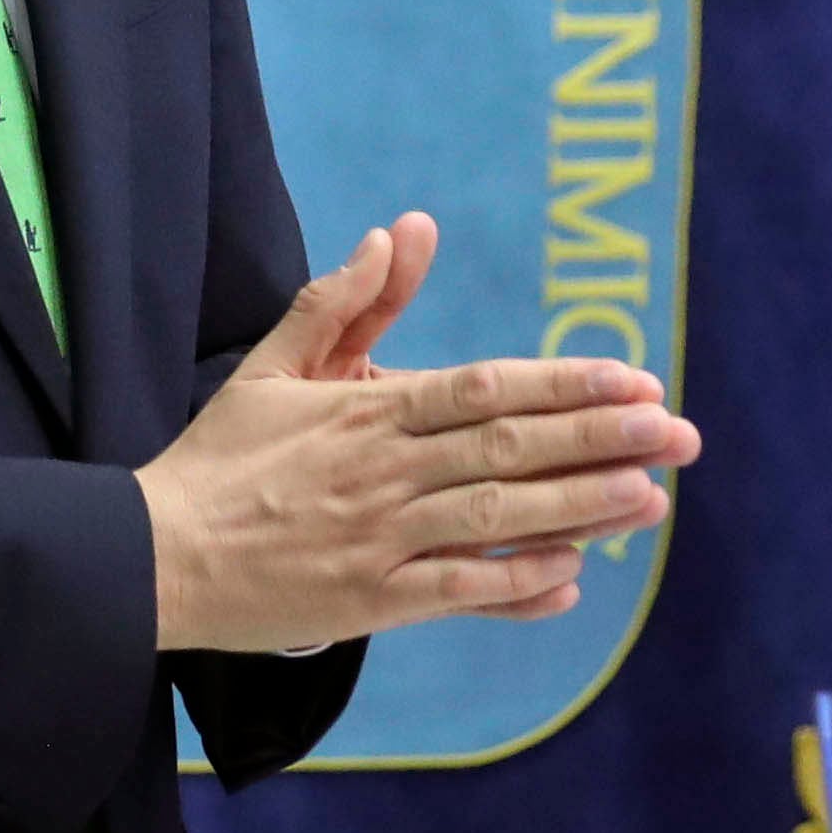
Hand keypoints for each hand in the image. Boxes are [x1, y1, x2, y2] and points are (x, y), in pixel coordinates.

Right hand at [134, 215, 701, 655]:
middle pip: (509, 450)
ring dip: (582, 509)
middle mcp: (384, 472)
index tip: (631, 378)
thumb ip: (341, 300)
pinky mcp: (370, 602)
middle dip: (601, 441)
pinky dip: (518, 587)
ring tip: (652, 498)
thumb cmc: (221, 458)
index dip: (562, 385)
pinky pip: (459, 594)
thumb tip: (400, 230)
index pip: (484, 390)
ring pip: (497, 519)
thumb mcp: (273, 364)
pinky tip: (573, 579)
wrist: (154, 556)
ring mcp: (380, 539)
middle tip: (677, 432)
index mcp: (366, 411)